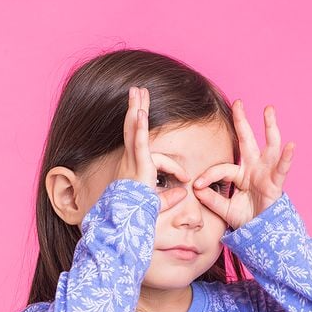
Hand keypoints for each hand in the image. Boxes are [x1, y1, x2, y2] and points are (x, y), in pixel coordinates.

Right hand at [115, 86, 188, 211]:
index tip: (185, 180)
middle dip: (135, 109)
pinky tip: (140, 111)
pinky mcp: (138, 164)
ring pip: (134, 129)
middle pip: (132, 129)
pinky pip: (139, 142)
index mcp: (133, 168)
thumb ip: (169, 197)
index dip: (173, 167)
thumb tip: (182, 194)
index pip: (152, 155)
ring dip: (136, 109)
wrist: (126, 221)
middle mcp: (130, 160)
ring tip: (137, 90)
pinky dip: (140, 127)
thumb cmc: (137, 215)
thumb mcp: (157, 204)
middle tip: (136, 91)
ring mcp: (132, 160)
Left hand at [193, 99, 294, 228]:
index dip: (209, 176)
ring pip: (269, 147)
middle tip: (238, 102)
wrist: (260, 234)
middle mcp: (254, 168)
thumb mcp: (224, 209)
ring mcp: (267, 174)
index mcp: (240, 173)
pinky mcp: (276, 184)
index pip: (222, 168)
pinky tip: (291, 145)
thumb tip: (195, 189)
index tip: (197, 185)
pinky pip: (282, 170)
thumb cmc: (245, 219)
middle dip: (242, 121)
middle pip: (248, 140)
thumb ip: (211, 199)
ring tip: (269, 109)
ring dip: (270, 127)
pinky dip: (287, 158)